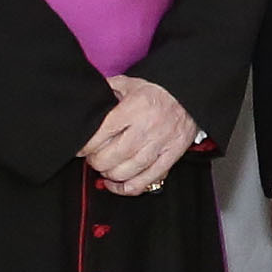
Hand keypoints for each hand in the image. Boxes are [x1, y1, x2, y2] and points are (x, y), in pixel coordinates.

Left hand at [80, 74, 198, 197]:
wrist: (190, 94)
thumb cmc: (158, 91)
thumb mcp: (130, 83)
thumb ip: (107, 90)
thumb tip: (87, 99)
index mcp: (134, 109)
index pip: (101, 134)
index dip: (86, 146)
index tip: (81, 149)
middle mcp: (147, 128)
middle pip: (112, 156)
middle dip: (96, 161)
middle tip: (93, 157)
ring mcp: (161, 144)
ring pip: (128, 171)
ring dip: (110, 174)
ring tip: (106, 167)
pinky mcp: (172, 156)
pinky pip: (147, 180)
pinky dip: (128, 187)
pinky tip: (117, 183)